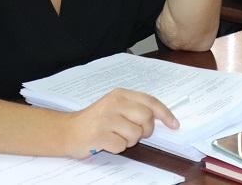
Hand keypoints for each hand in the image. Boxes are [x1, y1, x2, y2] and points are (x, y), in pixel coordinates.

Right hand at [61, 88, 178, 157]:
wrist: (67, 130)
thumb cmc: (95, 120)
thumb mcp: (115, 106)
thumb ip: (135, 107)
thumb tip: (162, 117)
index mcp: (120, 94)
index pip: (150, 102)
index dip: (165, 114)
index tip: (174, 125)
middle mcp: (114, 103)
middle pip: (146, 118)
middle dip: (145, 130)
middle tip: (136, 133)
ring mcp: (106, 119)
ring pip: (135, 134)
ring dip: (129, 141)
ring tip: (116, 136)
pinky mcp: (98, 135)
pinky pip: (121, 146)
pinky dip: (117, 148)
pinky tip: (107, 142)